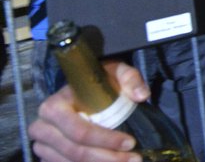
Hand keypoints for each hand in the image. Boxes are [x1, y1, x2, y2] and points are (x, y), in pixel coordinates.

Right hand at [30, 61, 148, 161]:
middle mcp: (42, 128)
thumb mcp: (116, 72)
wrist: (81, 92)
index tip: (130, 143)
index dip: (106, 140)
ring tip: (127, 161)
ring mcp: (42, 145)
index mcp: (54, 107)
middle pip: (76, 151)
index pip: (80, 131)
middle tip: (134, 158)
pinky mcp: (47, 156)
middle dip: (108, 158)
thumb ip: (130, 79)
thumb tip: (141, 95)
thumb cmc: (99, 83)